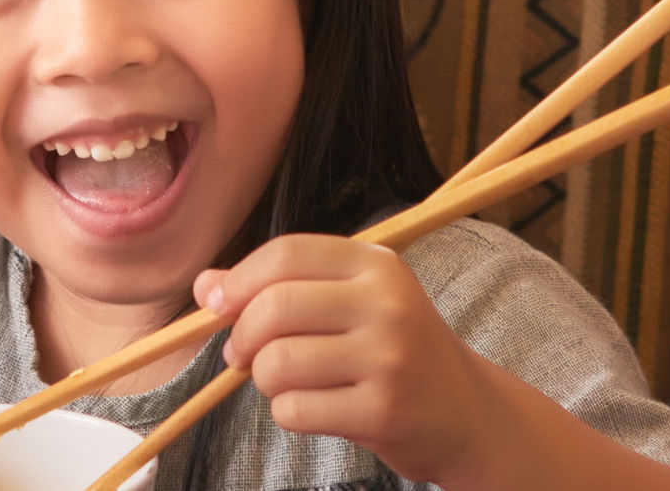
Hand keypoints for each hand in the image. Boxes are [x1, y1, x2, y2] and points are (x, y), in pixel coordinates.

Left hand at [200, 237, 507, 487]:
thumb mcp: (352, 302)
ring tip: (289, 384)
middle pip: (274, 307)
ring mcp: (388, 358)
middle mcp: (386, 304)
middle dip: (243, 337)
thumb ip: (282, 287)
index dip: (238, 280)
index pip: (286, 254)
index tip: (216, 304)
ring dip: (265, 381)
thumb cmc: (393, 351)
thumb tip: (205, 286)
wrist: (464, 411)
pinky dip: (288, 414)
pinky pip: (294, 410)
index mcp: (376, 265)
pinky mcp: (382, 411)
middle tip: (245, 355)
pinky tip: (316, 408)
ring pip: (277, 364)